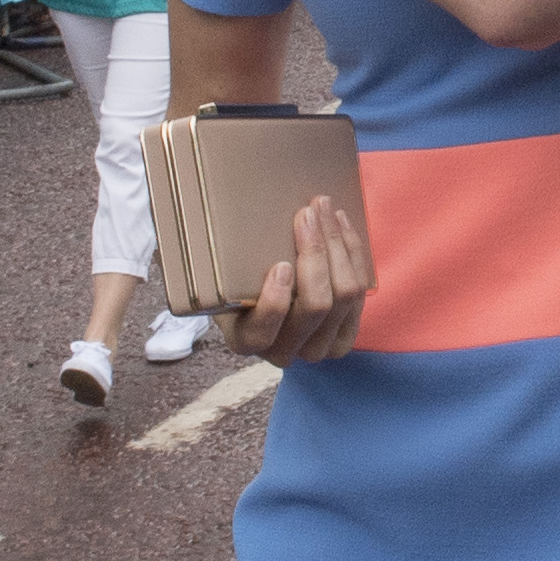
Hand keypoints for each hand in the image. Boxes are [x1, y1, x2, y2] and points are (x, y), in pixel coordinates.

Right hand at [229, 192, 370, 362]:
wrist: (265, 297)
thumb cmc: (236, 279)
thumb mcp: (219, 274)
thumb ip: (216, 260)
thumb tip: (198, 217)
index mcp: (246, 342)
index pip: (263, 332)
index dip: (276, 301)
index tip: (281, 265)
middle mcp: (284, 352)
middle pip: (316, 306)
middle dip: (316, 253)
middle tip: (307, 212)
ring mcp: (319, 347)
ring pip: (345, 295)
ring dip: (338, 245)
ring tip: (325, 208)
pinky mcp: (345, 335)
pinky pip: (361, 292)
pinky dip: (354, 253)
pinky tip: (341, 223)